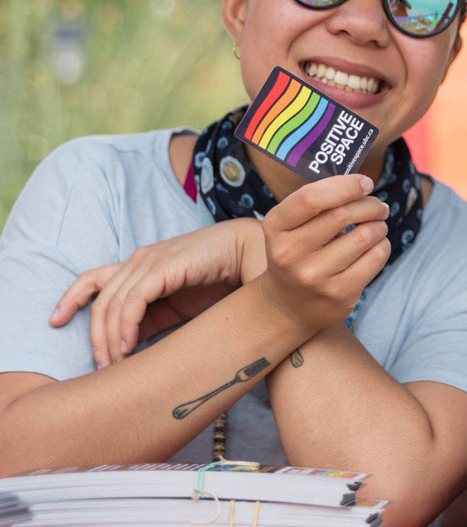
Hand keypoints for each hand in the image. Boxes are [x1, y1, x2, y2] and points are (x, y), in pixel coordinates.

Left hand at [50, 218, 262, 366]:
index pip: (93, 282)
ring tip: (115, 364)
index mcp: (141, 267)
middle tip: (101, 367)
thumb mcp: (179, 307)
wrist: (254, 255)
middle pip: (99, 300)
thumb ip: (153, 320)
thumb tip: (128, 346)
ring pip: (112, 303)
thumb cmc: (223, 282)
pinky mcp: (163, 266)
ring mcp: (150, 261)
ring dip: (109, 338)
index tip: (55, 322)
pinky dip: (126, 326)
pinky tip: (130, 347)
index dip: (71, 301)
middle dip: (95, 337)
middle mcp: (140, 260)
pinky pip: (132, 300)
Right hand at [256, 174, 389, 331]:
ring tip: (377, 226)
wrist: (287, 306)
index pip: (312, 198)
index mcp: (275, 226)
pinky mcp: (339, 294)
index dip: (346, 185)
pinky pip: (376, 258)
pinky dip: (382, 245)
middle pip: (343, 214)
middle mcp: (290, 253)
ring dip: (379, 225)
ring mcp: (314, 277)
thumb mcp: (291, 226)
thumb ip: (318, 202)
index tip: (366, 183)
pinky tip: (375, 245)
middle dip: (370, 204)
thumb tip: (362, 184)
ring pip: (364, 236)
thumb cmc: (297, 252)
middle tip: (378, 206)